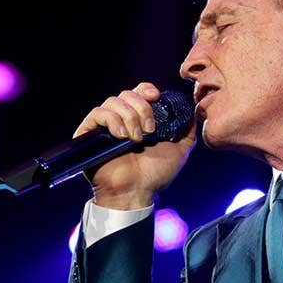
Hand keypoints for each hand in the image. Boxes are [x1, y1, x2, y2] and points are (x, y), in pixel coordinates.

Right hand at [73, 82, 196, 209]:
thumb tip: (193, 111)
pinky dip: (111, 120)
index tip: (156, 97)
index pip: (139, 92)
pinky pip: (97, 114)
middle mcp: (121, 120)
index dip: (146, 90)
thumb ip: (186, 130)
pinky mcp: (89, 134)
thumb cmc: (155, 176)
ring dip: (129, 117)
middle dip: (142, 108)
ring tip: (135, 139)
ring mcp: (105, 127)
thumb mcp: (180, 150)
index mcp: (139, 120)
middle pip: (126, 94)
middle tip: (149, 130)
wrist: (136, 193)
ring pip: (112, 102)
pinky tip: (121, 136)